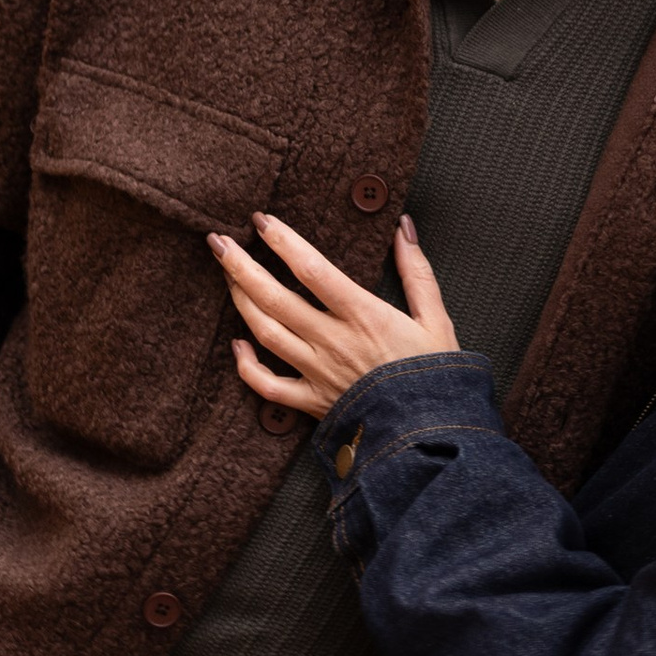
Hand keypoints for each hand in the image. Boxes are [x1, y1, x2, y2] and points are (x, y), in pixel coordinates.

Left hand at [212, 215, 459, 417]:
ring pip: (265, 334)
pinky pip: (268, 386)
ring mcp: (318, 373)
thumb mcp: (436, 319)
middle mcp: (333, 341)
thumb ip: (416, 271)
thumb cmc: (436, 375)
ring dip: (240, 302)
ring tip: (226, 275)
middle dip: (241, 266)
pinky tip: (236, 344)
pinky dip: (246, 366)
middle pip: (275, 298)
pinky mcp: (311, 402)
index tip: (262, 220)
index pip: (312, 270)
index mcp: (364, 315)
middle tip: (219, 241)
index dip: (283, 242)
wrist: (431, 435)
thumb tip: (403, 227)